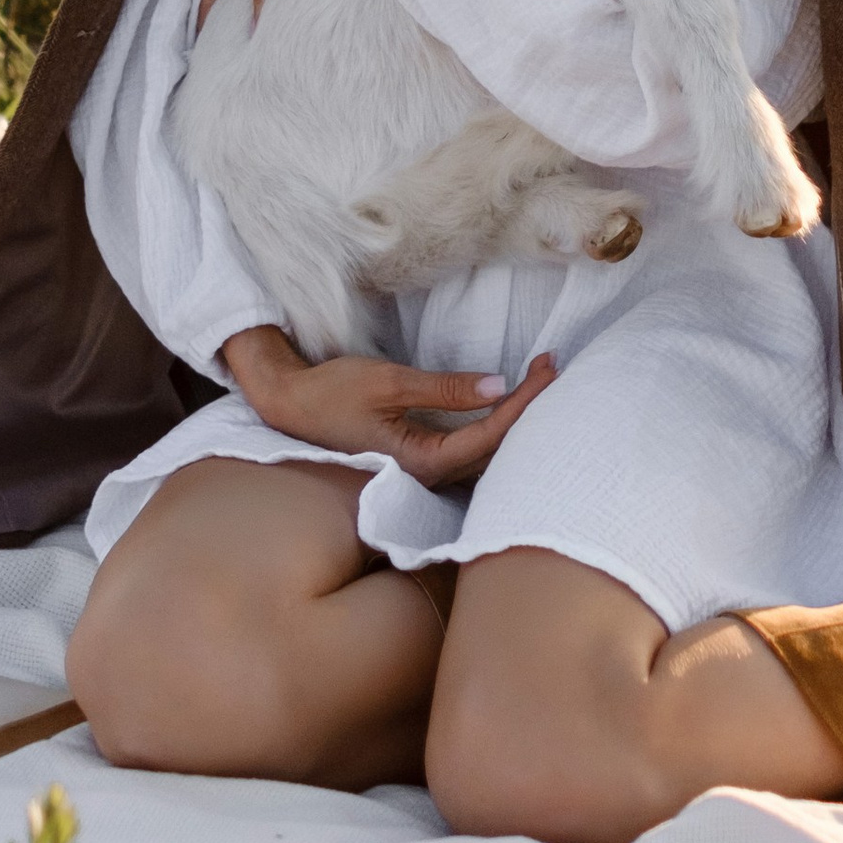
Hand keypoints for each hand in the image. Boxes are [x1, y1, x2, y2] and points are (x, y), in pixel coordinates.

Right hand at [224, 327, 559, 489]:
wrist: (290, 406)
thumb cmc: (333, 393)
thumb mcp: (388, 382)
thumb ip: (444, 389)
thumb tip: (497, 384)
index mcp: (420, 461)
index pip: (488, 436)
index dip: (523, 404)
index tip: (546, 368)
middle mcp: (426, 476)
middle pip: (493, 449)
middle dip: (527, 409)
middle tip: (551, 366)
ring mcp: (422, 471)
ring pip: (483, 453)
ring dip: (512, 417)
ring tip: (538, 381)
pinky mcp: (417, 460)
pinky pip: (467, 449)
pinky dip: (492, 424)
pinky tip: (506, 404)